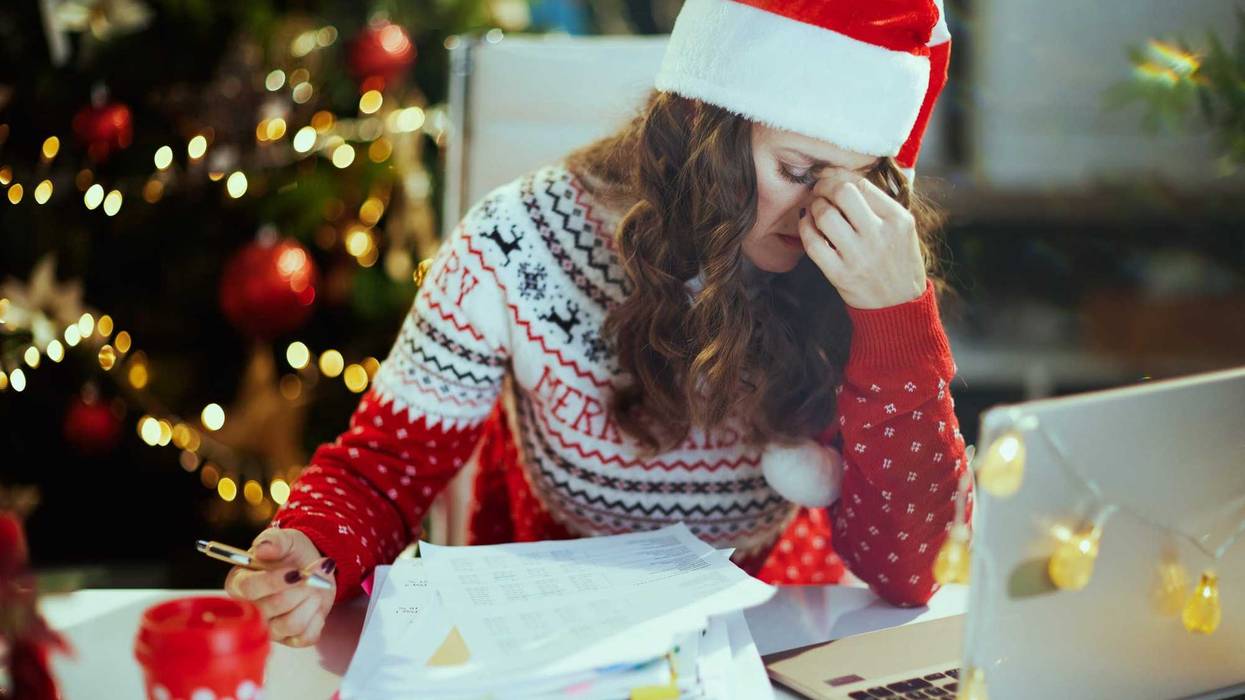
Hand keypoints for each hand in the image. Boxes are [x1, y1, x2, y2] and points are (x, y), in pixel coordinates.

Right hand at [224, 527, 336, 646]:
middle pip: (271, 608)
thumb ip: (273, 541)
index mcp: (240, 583)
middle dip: (300, 589)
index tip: (295, 572)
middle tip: (312, 575)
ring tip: (315, 587)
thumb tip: (262, 548)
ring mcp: (270, 627)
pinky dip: (317, 619)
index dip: (273, 582)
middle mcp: (251, 609)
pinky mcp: (290, 638)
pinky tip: (315, 605)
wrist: (313, 567)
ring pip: (290, 625)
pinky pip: (306, 637)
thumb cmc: (292, 554)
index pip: (249, 588)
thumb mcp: (285, 540)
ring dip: (311, 603)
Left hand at [798, 172, 926, 309]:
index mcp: (898, 220)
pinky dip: (805, 229)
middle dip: (824, 186)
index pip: (862, 184)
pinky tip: (808, 225)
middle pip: (842, 193)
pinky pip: (813, 244)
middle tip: (820, 189)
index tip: (831, 177)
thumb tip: (852, 176)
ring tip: (815, 208)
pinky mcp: (840, 274)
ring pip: (825, 216)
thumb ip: (882, 203)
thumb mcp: (904, 229)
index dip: (840, 176)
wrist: (899, 306)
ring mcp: (859, 256)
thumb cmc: (899, 263)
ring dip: (814, 207)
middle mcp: (879, 235)